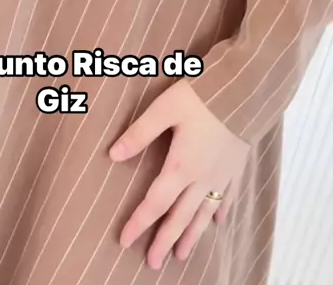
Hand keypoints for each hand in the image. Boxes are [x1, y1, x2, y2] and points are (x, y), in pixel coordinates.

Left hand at [108, 78, 250, 268]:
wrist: (243, 92)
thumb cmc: (201, 97)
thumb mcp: (164, 109)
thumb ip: (139, 133)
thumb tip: (113, 154)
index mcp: (181, 166)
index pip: (155, 202)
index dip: (139, 223)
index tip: (124, 241)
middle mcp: (202, 178)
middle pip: (180, 216)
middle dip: (164, 240)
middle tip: (153, 263)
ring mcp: (222, 175)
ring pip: (203, 214)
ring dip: (191, 236)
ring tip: (181, 255)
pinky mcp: (236, 167)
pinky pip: (226, 198)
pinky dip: (219, 213)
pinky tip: (217, 223)